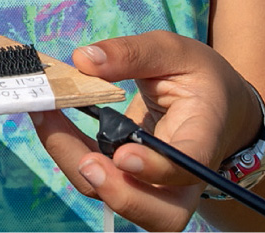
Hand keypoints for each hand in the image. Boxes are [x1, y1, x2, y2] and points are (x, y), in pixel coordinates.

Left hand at [30, 31, 259, 231]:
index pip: (187, 167)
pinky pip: (100, 182)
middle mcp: (185, 177)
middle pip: (160, 214)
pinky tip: (49, 118)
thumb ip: (131, 53)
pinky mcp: (131, 181)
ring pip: (121, 203)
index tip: (123, 155)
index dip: (156, 169)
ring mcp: (159, 187)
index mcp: (203, 137)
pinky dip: (70, 154)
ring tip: (48, 118)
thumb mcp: (173, 51)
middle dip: (117, 194)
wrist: (217, 106)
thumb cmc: (197, 77)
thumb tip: (83, 60)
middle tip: (85, 161)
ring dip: (78, 167)